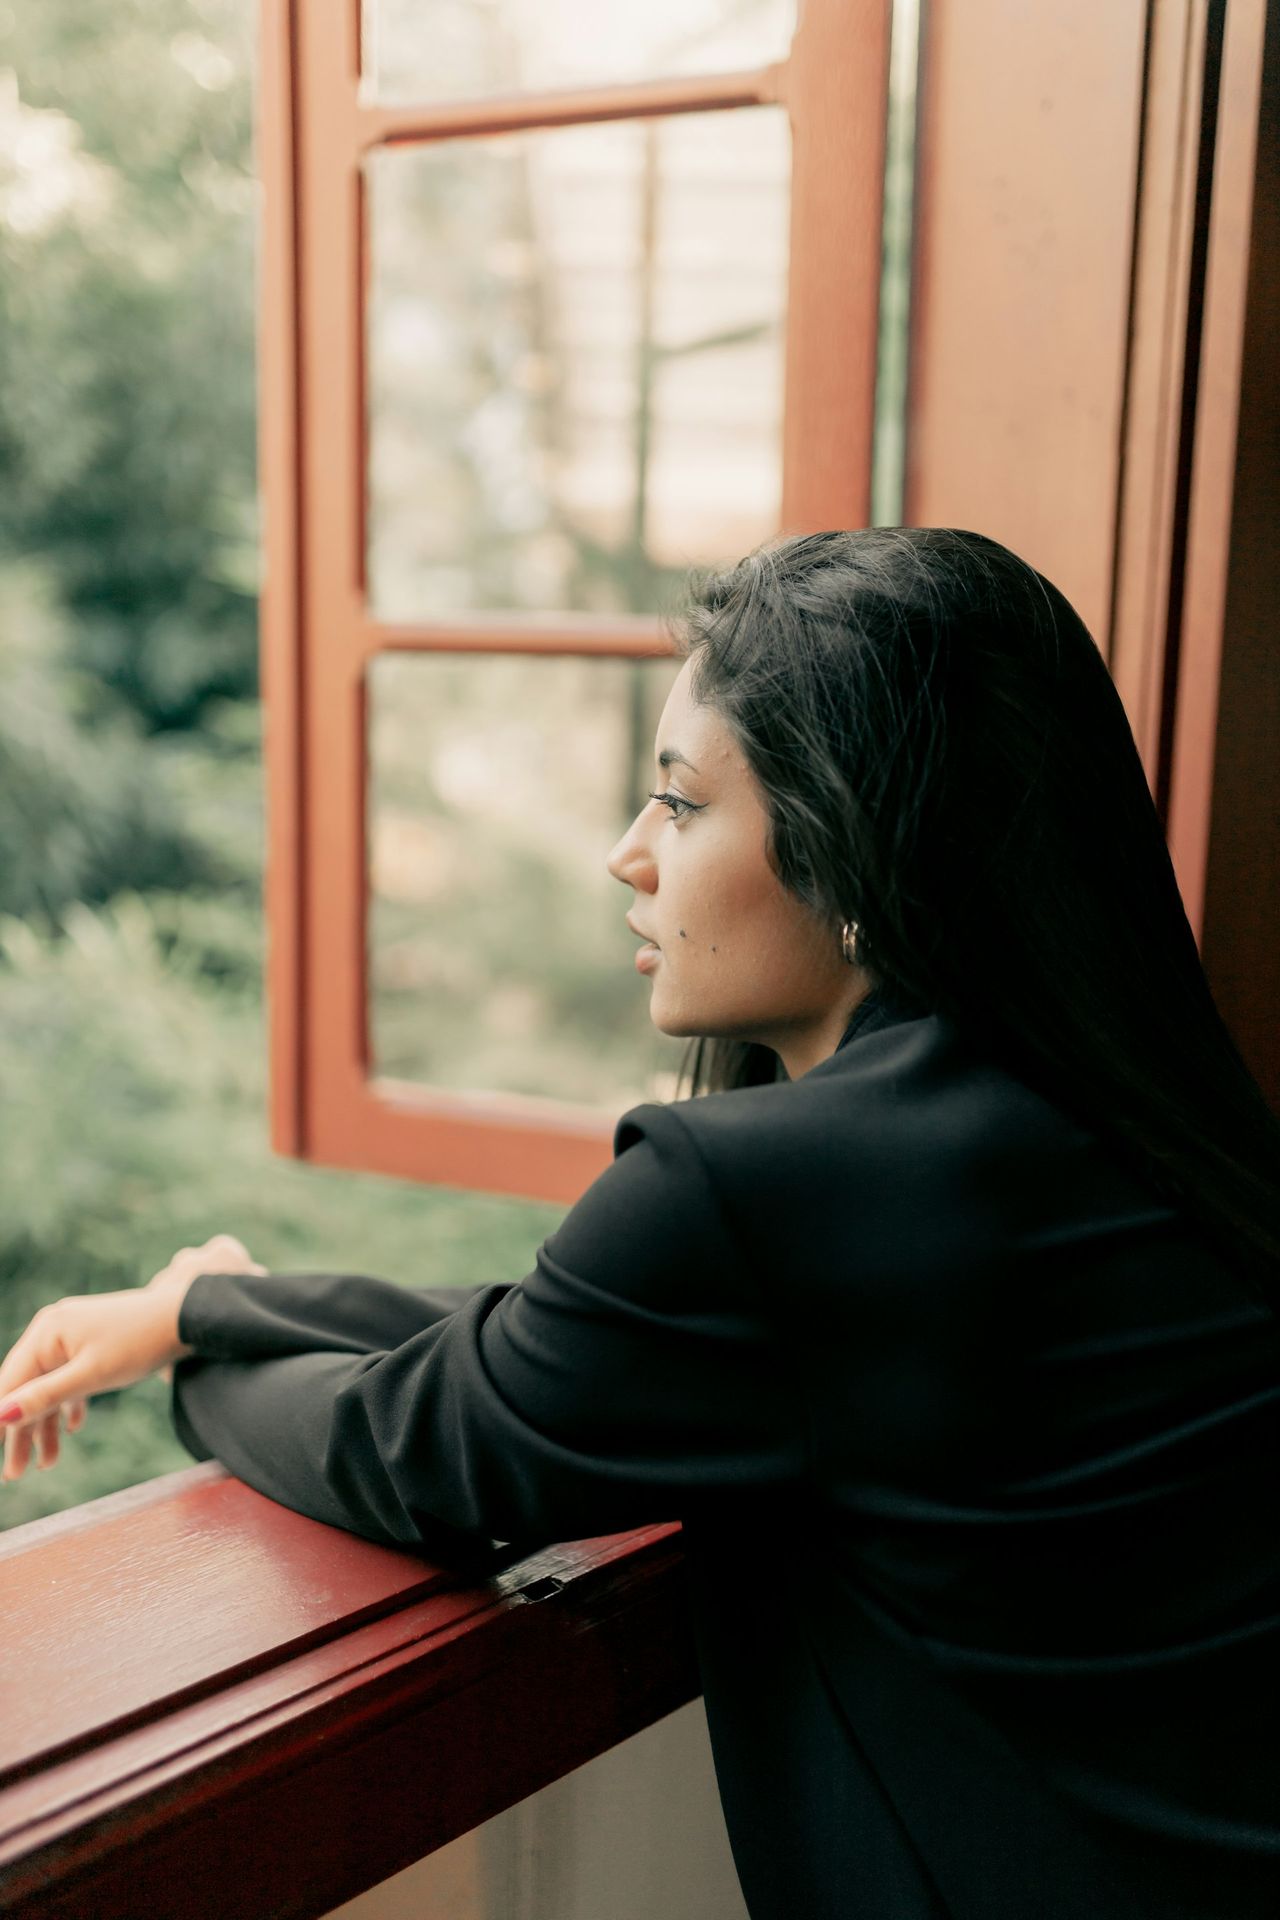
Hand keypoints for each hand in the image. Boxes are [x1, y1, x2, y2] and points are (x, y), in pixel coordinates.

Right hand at [0, 1235, 266, 1482]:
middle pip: (26, 1388)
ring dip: (46, 1425)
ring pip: (48, 1388)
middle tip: (15, 1474)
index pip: (9, 1382)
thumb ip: (45, 1396)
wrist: (186, 1319)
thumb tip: (0, 1415)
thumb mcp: (91, 1375)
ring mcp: (71, 1337)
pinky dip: (68, 1405)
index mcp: (47, 1332)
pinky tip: (71, 1429)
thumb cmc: (139, 1343)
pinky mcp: (89, 1345)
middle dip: (21, 1431)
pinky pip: (68, 1380)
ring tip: (47, 1464)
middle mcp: (52, 1331)